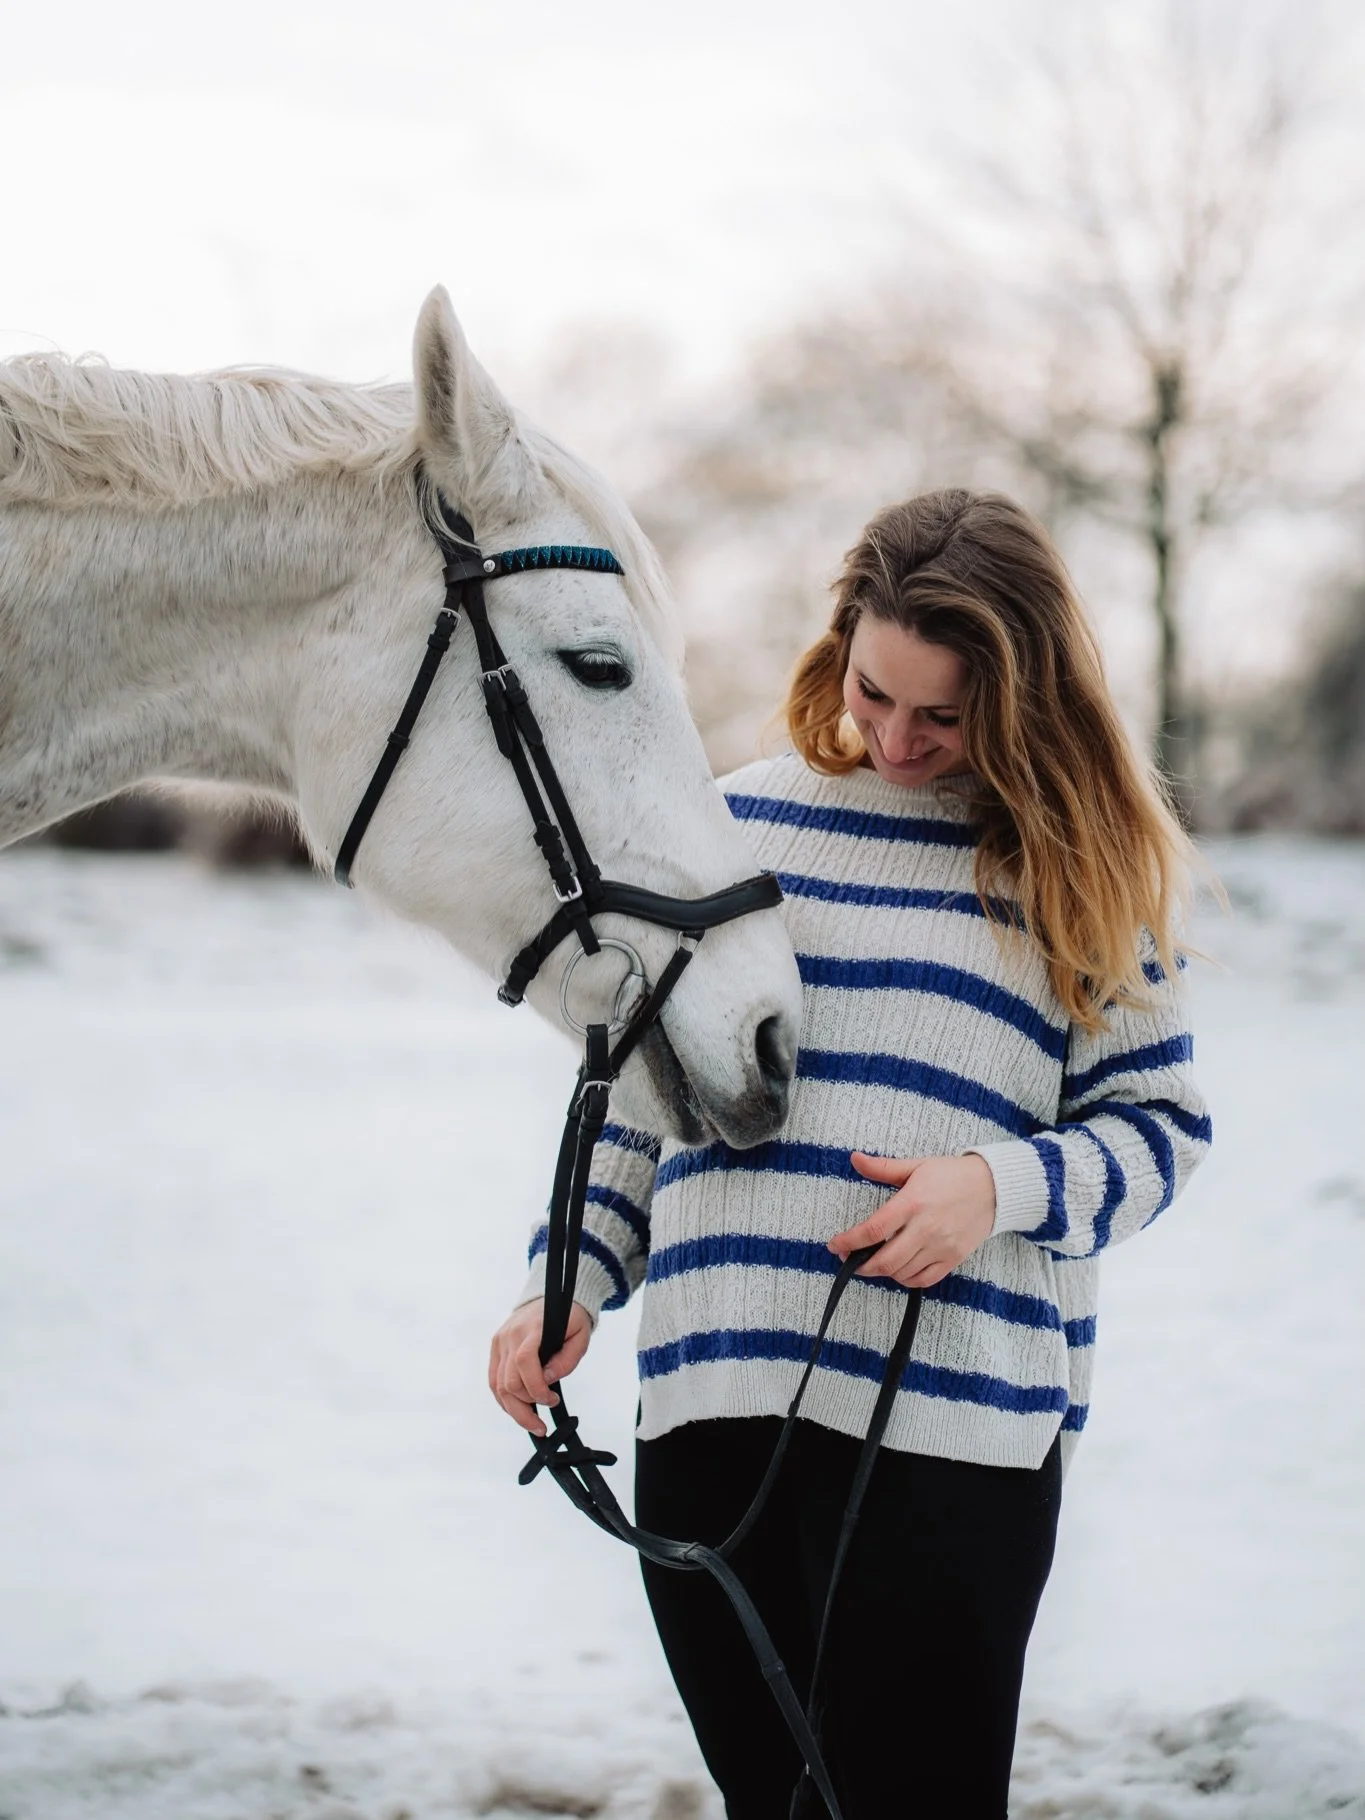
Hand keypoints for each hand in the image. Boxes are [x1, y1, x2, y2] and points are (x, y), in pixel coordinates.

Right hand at [488, 1298, 593, 1436]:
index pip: (524, 1360)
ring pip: (498, 1385)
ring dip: (514, 1411)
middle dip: (526, 1408)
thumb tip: (548, 1380)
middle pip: (509, 1380)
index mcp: (533, 1328)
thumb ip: (566, 1360)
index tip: (550, 1400)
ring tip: (533, 1425)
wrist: (550, 1298)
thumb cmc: (569, 1318)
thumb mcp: (580, 1336)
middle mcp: (510, 1335)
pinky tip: (519, 1411)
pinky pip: (494, 1381)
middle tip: (544, 1422)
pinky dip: (505, 1400)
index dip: (535, 1387)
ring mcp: (500, 1342)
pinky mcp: (495, 1349)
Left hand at [828, 1153, 996, 1288]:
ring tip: (874, 1260)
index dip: (849, 1242)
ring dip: (882, 1271)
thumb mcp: (916, 1166)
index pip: (873, 1230)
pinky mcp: (953, 1259)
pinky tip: (899, 1269)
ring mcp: (940, 1246)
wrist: (993, 1187)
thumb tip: (855, 1159)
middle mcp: (925, 1228)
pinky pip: (923, 1280)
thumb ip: (883, 1167)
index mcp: (912, 1203)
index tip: (835, 1245)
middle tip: (850, 1259)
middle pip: (885, 1261)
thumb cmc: (952, 1175)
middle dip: (860, 1265)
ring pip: (901, 1273)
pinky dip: (905, 1279)